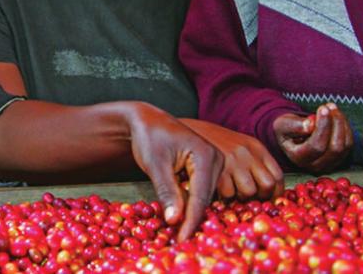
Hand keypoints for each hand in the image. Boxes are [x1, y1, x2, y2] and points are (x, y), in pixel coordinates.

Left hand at [127, 105, 223, 239]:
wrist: (147, 121)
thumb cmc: (149, 138)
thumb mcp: (155, 165)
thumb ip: (167, 192)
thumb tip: (175, 221)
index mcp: (205, 155)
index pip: (200, 196)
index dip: (190, 220)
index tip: (182, 240)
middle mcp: (216, 159)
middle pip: (205, 198)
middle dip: (191, 219)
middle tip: (179, 241)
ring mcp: (214, 163)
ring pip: (204, 196)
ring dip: (191, 213)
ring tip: (178, 232)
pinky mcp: (208, 168)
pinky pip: (201, 190)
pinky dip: (189, 203)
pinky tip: (179, 216)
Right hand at [182, 119, 282, 199]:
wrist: (184, 130)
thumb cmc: (210, 143)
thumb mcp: (237, 146)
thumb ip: (252, 163)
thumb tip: (267, 190)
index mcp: (254, 146)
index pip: (277, 175)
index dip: (275, 192)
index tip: (266, 199)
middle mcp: (246, 152)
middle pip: (267, 185)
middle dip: (259, 196)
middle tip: (246, 197)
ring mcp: (231, 161)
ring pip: (249, 191)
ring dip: (240, 197)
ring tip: (229, 192)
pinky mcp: (216, 170)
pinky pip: (228, 193)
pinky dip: (223, 196)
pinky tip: (217, 190)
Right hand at [273, 103, 352, 172]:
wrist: (290, 136)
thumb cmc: (286, 130)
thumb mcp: (282, 125)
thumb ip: (294, 126)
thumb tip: (310, 125)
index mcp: (299, 158)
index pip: (316, 146)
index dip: (323, 127)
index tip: (323, 109)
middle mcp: (315, 165)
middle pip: (335, 148)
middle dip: (336, 124)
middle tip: (329, 106)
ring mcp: (329, 164)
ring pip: (344, 146)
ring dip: (341, 123)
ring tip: (331, 107)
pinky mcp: (339, 158)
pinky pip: (349, 144)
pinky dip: (345, 127)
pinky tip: (336, 115)